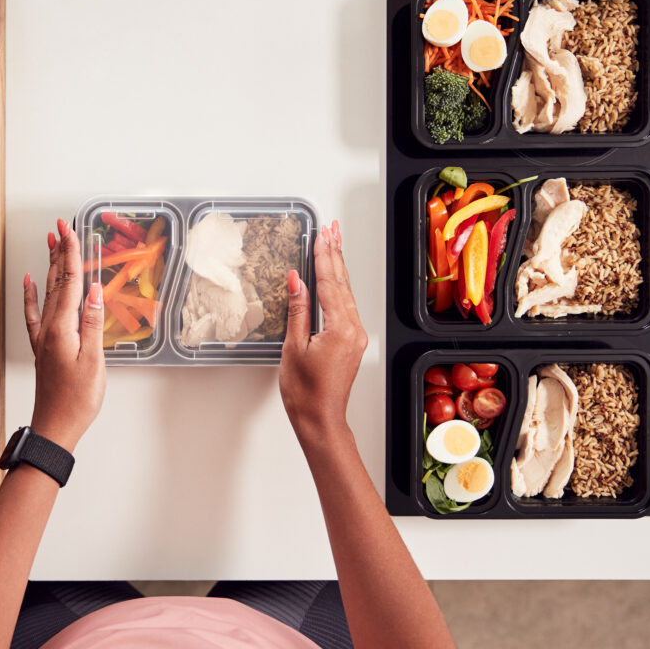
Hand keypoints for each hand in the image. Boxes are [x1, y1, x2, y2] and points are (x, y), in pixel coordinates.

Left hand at [23, 219, 105, 451]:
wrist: (55, 427)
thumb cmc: (77, 401)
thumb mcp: (93, 361)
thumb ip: (92, 323)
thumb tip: (94, 290)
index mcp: (62, 329)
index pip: (70, 283)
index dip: (72, 255)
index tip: (71, 231)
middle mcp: (49, 329)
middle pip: (56, 282)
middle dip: (60, 252)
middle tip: (60, 227)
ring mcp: (44, 338)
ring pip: (47, 293)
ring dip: (50, 267)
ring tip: (50, 244)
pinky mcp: (43, 347)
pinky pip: (34, 313)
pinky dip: (32, 295)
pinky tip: (31, 283)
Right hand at [279, 220, 366, 439]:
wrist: (320, 420)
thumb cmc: (305, 393)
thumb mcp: (294, 347)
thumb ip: (298, 310)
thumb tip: (297, 280)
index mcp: (341, 329)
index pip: (330, 283)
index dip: (324, 257)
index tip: (320, 235)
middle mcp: (354, 330)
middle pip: (343, 283)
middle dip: (335, 254)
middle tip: (331, 229)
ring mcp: (355, 336)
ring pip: (346, 293)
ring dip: (338, 267)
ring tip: (334, 244)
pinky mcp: (352, 342)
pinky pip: (346, 306)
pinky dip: (339, 286)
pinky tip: (334, 277)